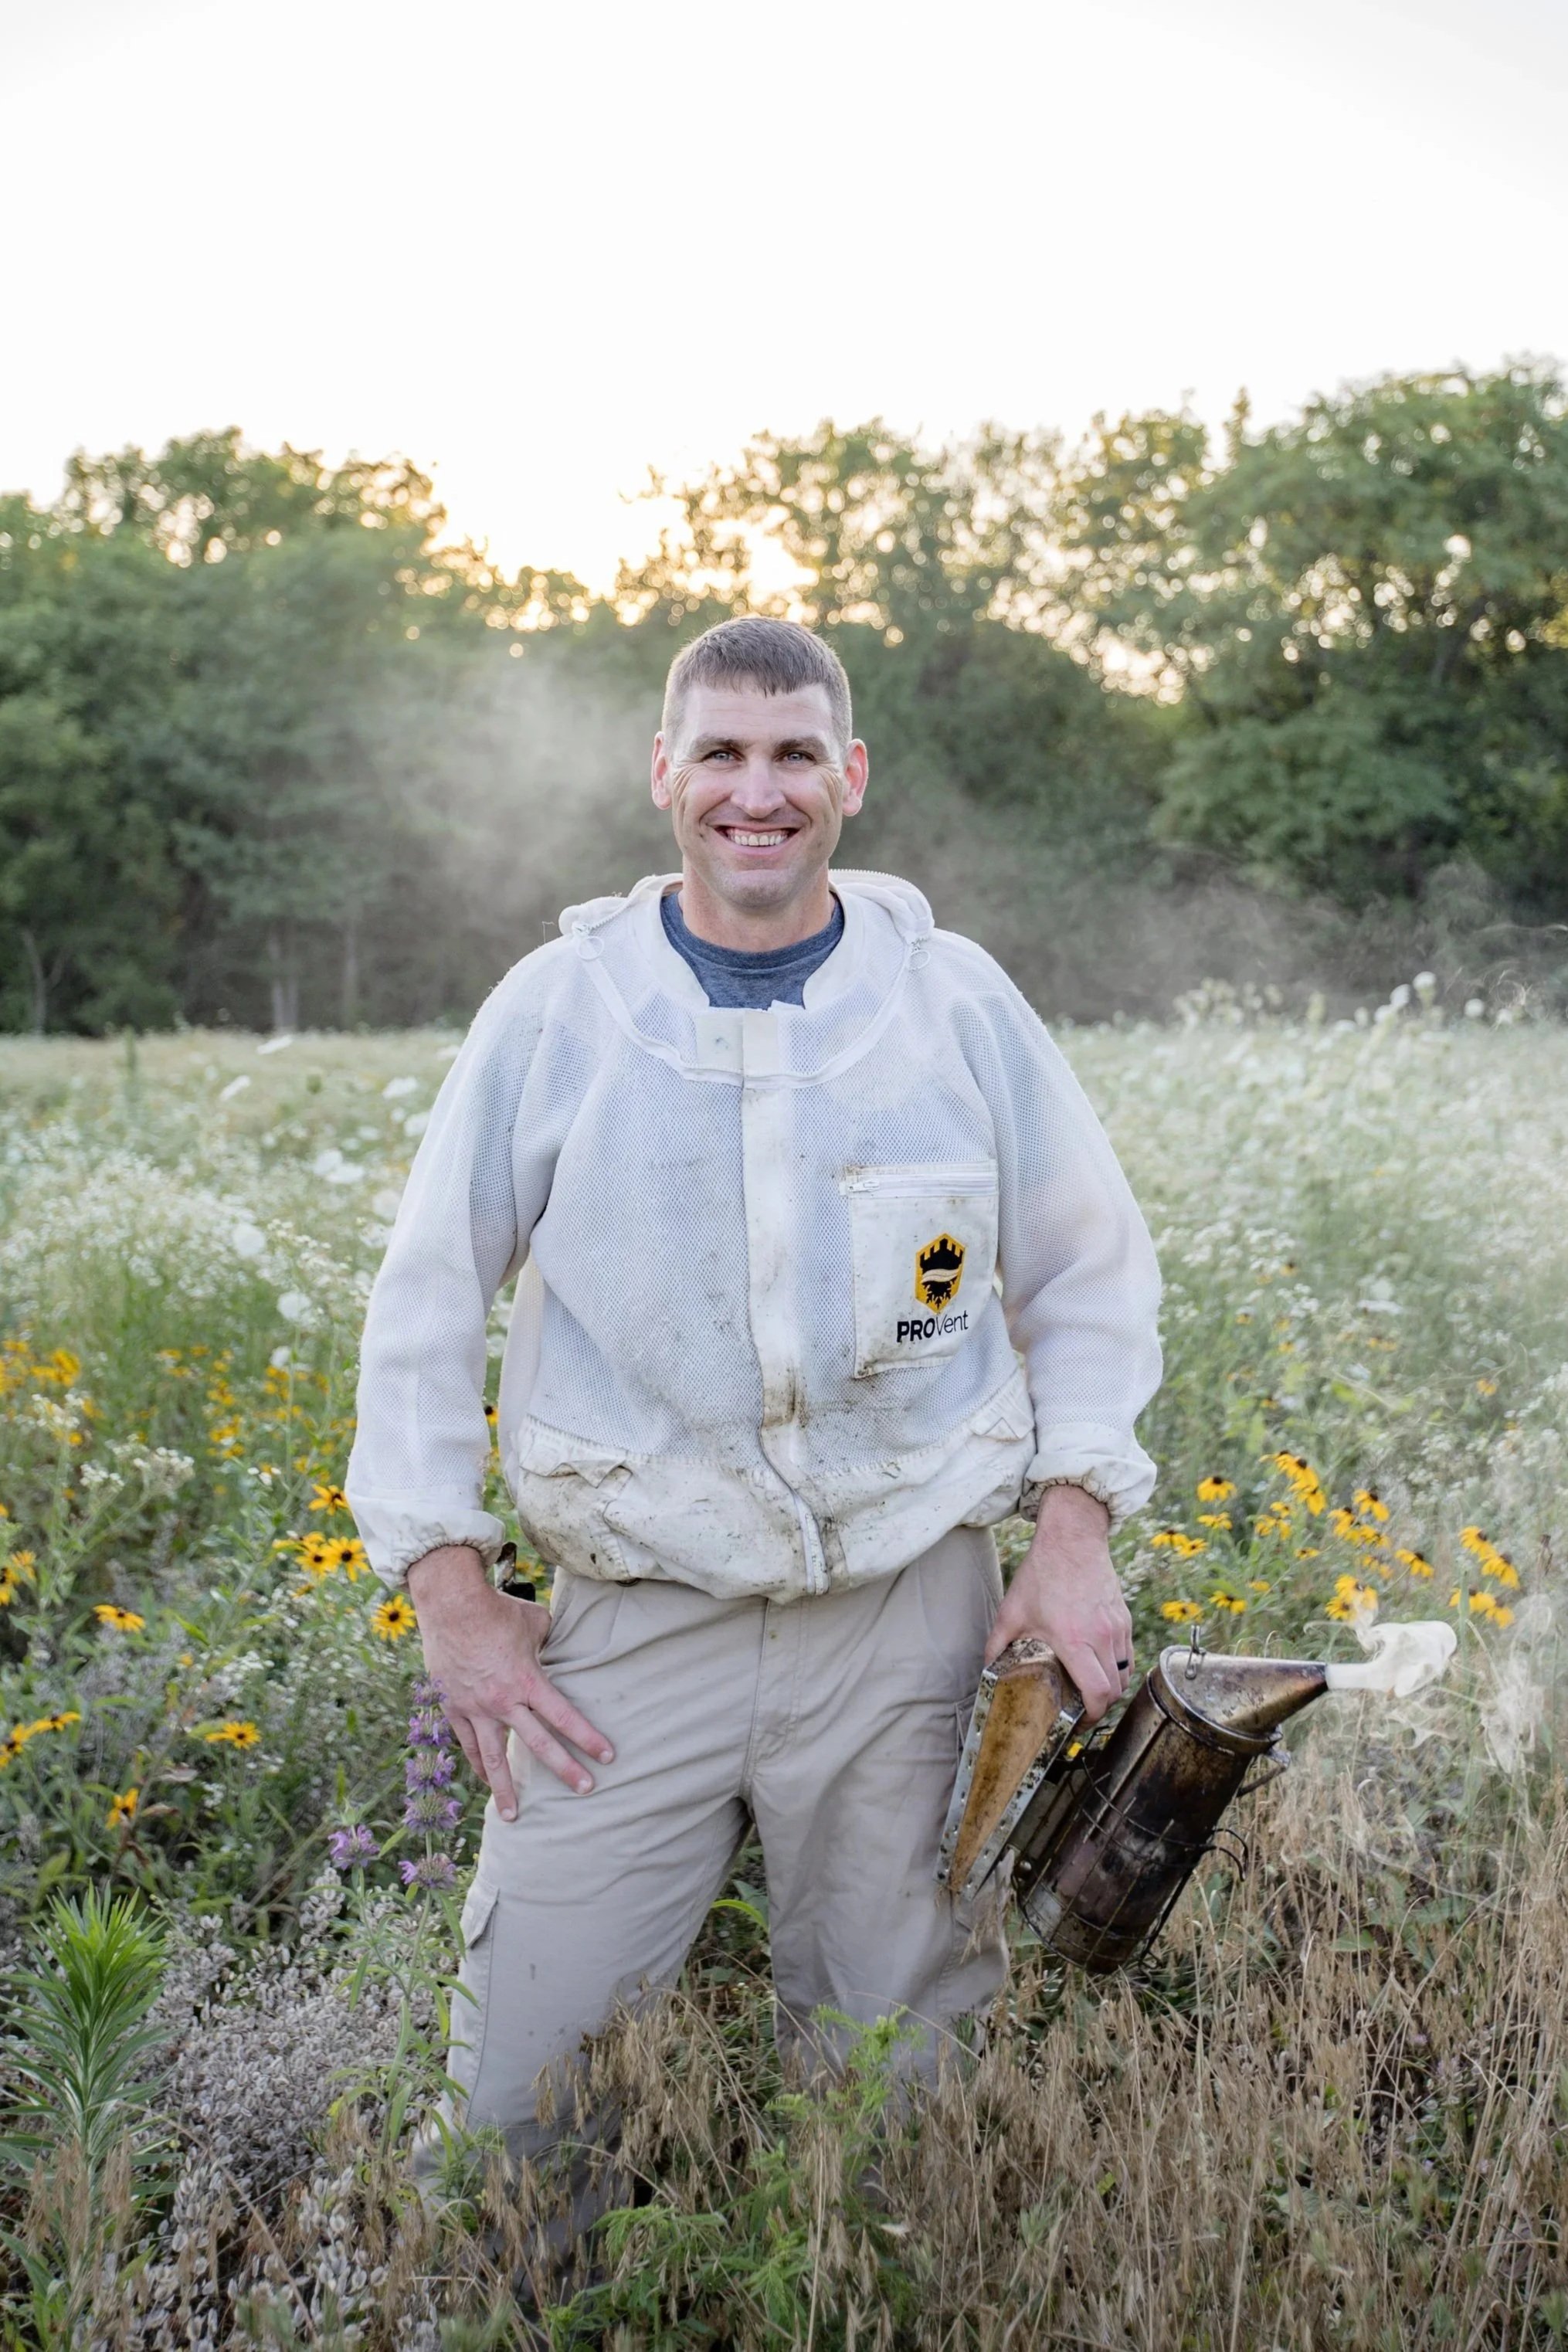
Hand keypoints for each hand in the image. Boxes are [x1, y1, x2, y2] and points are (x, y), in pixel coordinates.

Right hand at [405, 1545, 613, 1815]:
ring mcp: (476, 1708)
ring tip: (514, 1816)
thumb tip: (557, 1645)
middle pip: (539, 1744)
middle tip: (586, 1790)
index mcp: (528, 1681)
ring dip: (505, 1789)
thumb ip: (549, 1641)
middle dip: (565, 1769)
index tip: (607, 1756)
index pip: (564, 1717)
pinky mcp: (454, 1707)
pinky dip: (477, 1763)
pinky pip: (467, 1743)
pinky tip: (485, 1780)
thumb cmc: (497, 1609)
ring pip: (493, 1758)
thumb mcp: (535, 1622)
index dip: (587, 1738)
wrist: (451, 1604)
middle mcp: (503, 1701)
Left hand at [984, 1485, 1132, 1723]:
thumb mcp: (1011, 1611)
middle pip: (1115, 1690)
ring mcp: (1117, 1627)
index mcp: (1074, 1640)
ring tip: (1090, 1690)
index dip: (1092, 1715)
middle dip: (1101, 1707)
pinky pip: (1127, 1654)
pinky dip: (1117, 1667)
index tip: (1079, 1720)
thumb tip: (987, 1671)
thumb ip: (997, 1645)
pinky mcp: (1124, 1617)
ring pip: (1124, 1673)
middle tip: (1082, 1710)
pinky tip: (1099, 1665)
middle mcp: (1101, 1636)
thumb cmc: (1042, 1574)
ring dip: (1110, 1688)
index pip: (1097, 1692)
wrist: (1072, 1538)